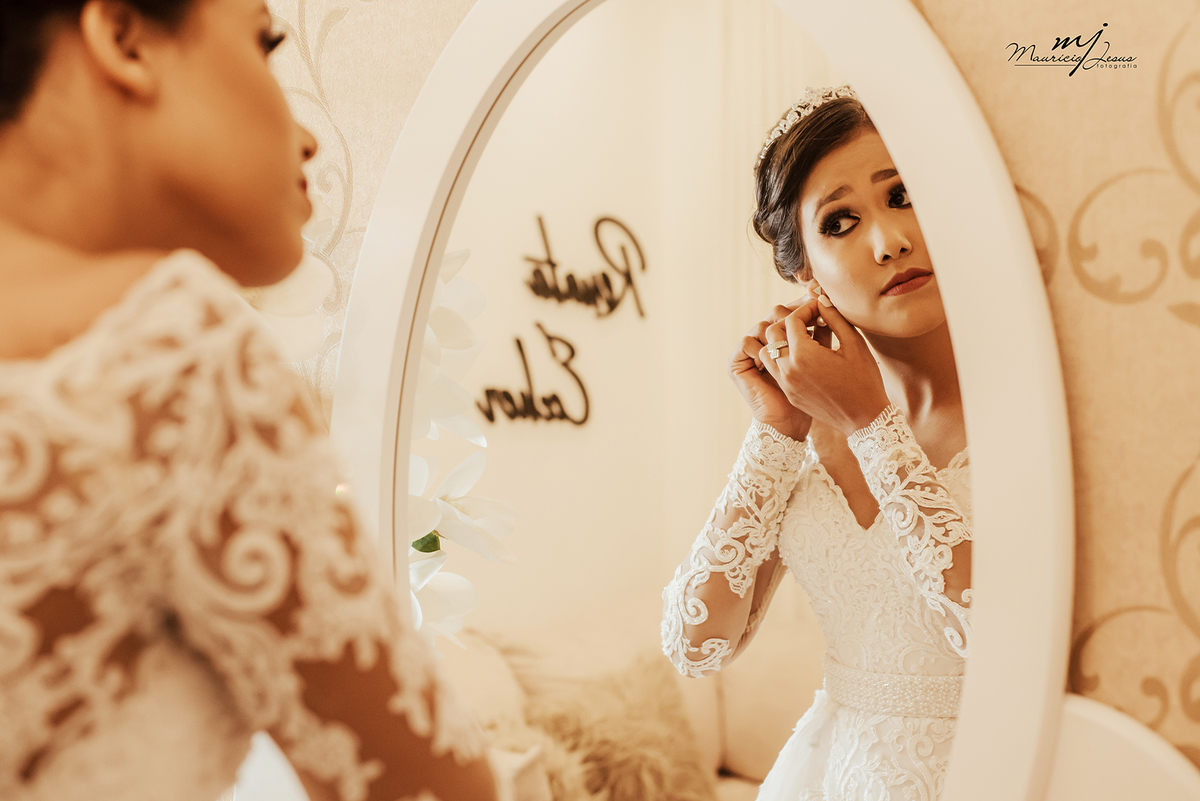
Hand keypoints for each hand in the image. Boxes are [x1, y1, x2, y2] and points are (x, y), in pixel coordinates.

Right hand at [728, 297, 820, 440]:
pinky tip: (780, 349)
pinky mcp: (737, 366)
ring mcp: (750, 355)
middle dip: (791, 313)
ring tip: (797, 332)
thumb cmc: (817, 393)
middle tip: (810, 312)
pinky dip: (761, 343)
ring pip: (762, 326)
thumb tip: (824, 299)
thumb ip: (822, 330)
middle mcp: (765, 345)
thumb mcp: (823, 354)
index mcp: (783, 341)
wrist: (795, 422)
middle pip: (774, 315)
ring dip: (778, 327)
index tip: (819, 300)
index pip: (789, 313)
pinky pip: (747, 343)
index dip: (802, 305)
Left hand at [759, 296, 890, 436]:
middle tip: (810, 318)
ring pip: (768, 351)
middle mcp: (788, 369)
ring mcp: (786, 383)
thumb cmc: (864, 380)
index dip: (806, 308)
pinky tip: (802, 353)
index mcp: (803, 355)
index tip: (820, 307)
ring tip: (803, 335)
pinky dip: (782, 356)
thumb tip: (822, 300)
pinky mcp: (788, 393)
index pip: (792, 320)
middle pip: (772, 332)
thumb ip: (834, 318)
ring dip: (781, 339)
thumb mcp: (854, 344)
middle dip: (789, 320)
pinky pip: (774, 368)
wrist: (863, 419)